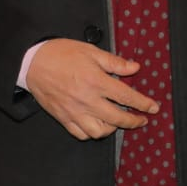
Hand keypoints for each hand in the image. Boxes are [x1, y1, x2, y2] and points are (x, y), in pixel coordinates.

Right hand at [25, 39, 158, 140]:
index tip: (154, 108)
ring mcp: (74, 112)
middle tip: (142, 119)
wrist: (32, 62)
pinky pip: (81, 134)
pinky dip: (92, 133)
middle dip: (134, 121)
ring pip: (99, 132)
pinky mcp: (63, 118)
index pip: (126, 97)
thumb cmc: (62, 54)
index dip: (143, 104)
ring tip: (117, 120)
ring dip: (112, 128)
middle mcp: (87, 100)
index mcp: (96, 81)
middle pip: (117, 118)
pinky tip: (98, 124)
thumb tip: (135, 68)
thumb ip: (115, 62)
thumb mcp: (92, 52)